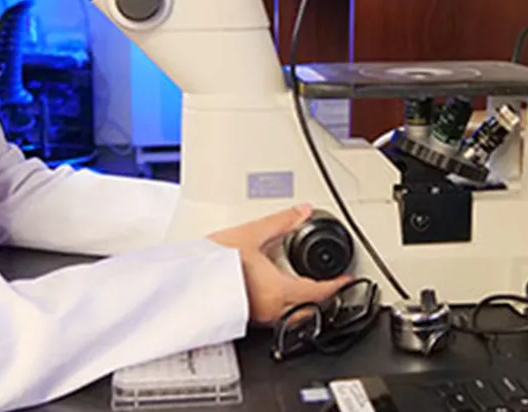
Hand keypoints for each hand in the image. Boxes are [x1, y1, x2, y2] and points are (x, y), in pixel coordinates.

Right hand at [209, 204, 352, 324]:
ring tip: (307, 287)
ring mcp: (257, 317)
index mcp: (279, 291)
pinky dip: (285, 306)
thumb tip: (301, 211)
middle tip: (332, 286)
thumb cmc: (210, 265)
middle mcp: (271, 310)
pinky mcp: (244, 316)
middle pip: (308, 310)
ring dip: (304, 304)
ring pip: (291, 316)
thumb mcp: (251, 234)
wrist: (182, 283)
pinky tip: (277, 292)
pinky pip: (274, 316)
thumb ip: (281, 222)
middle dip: (323, 299)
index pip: (318, 293)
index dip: (336, 286)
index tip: (345, 281)